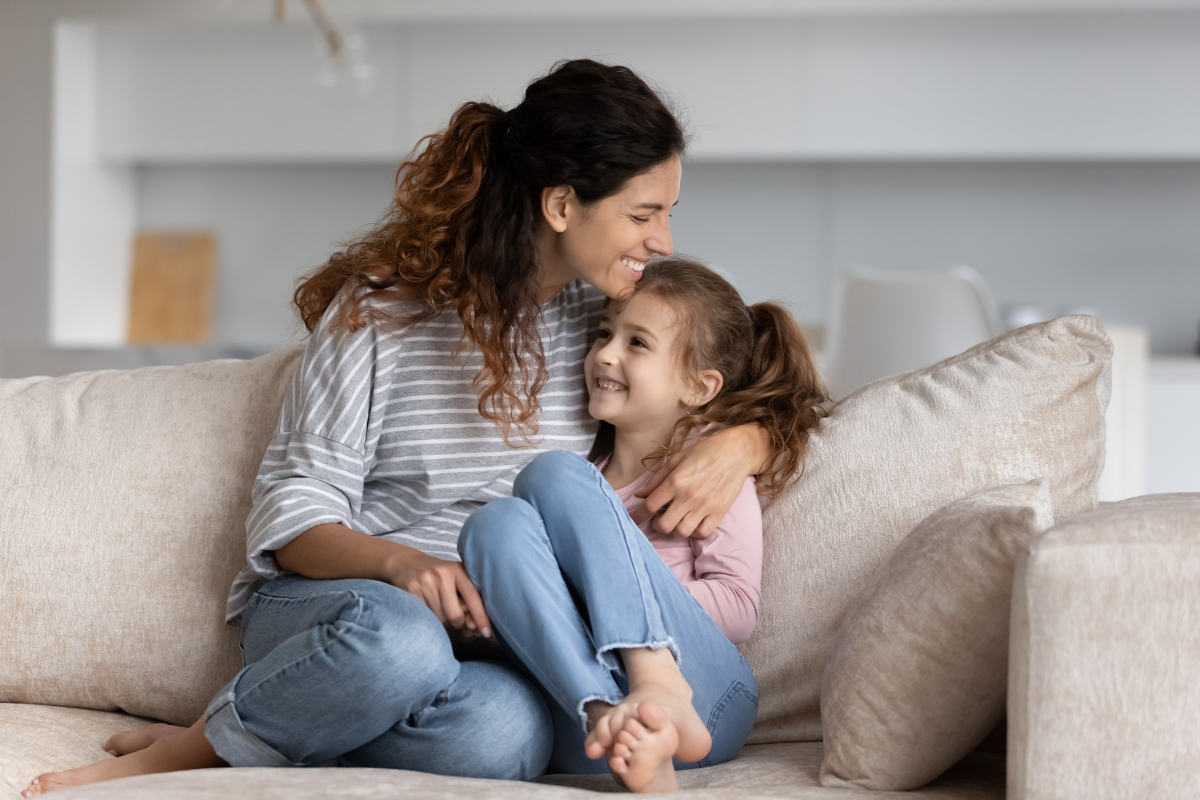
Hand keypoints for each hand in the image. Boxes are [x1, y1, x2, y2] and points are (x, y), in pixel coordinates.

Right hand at [385, 550, 491, 638]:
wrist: (407, 563)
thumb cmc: (438, 575)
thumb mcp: (456, 575)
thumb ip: (468, 595)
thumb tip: (476, 626)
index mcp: (457, 570)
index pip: (472, 597)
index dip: (481, 617)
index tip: (487, 632)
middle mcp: (441, 575)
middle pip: (455, 615)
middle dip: (458, 624)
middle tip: (456, 622)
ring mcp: (424, 584)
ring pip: (440, 620)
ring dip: (443, 623)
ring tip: (441, 612)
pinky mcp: (410, 593)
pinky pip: (425, 618)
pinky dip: (430, 621)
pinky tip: (429, 613)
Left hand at [630, 423, 769, 537]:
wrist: (736, 452)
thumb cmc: (705, 452)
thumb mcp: (677, 459)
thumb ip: (657, 478)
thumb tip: (640, 494)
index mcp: (675, 481)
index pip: (650, 505)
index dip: (637, 515)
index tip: (633, 519)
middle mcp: (688, 496)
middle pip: (664, 525)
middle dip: (656, 525)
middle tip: (658, 519)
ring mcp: (705, 506)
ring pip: (682, 532)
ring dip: (675, 529)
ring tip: (676, 520)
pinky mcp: (719, 512)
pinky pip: (702, 533)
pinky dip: (694, 532)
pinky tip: (693, 523)